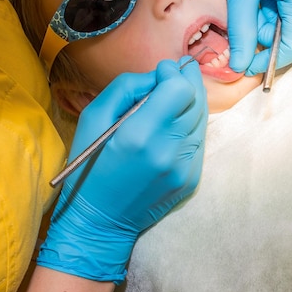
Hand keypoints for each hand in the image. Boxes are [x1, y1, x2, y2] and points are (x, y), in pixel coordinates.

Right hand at [37, 58, 206, 283]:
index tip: (162, 70)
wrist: (99, 221)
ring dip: (191, 101)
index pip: (179, 89)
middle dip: (187, 81)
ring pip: (202, 118)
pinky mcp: (191, 180)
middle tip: (176, 72)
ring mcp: (184, 168)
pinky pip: (199, 140)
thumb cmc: (89, 165)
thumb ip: (128, 87)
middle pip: (196, 100)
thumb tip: (160, 75)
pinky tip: (174, 123)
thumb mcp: (93, 116)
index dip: (173, 73)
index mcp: (139, 134)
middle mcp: (168, 151)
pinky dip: (191, 125)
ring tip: (175, 94)